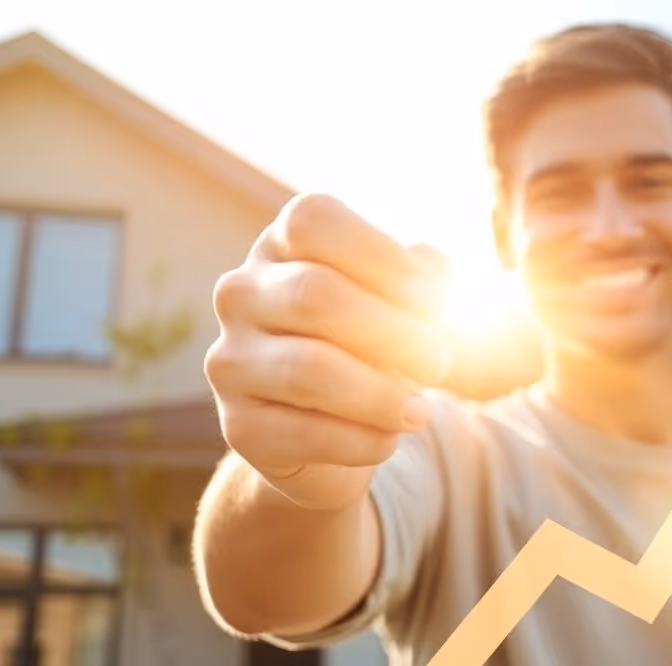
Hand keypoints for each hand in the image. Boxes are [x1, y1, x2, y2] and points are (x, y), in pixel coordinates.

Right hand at [205, 193, 453, 509]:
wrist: (335, 432)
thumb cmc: (373, 345)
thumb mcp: (404, 303)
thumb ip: (423, 278)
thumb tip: (432, 266)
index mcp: (281, 246)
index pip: (313, 220)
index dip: (378, 253)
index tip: (428, 296)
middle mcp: (241, 294)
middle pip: (314, 295)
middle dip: (391, 331)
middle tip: (440, 360)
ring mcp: (231, 361)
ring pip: (307, 369)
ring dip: (381, 394)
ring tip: (422, 411)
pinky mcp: (240, 427)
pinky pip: (306, 433)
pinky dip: (363, 440)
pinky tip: (389, 438)